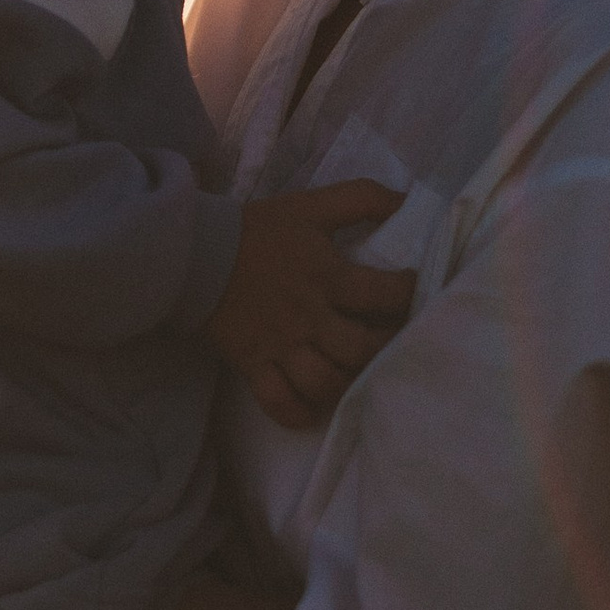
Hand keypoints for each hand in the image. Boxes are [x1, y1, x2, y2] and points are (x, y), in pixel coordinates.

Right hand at [207, 179, 412, 429]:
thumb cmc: (259, 230)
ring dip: (346, 384)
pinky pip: (279, 403)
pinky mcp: (253, 365)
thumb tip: (407, 200)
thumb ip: (362, 197)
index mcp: (328, 277)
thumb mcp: (313, 204)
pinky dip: (299, 412)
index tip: (412, 294)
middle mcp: (310, 318)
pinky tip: (311, 405)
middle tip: (389, 342)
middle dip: (385, 350)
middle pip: (361, 351)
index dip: (410, 296)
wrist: (197, 250)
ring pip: (325, 383)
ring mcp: (281, 347)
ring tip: (352, 373)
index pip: (386, 295)